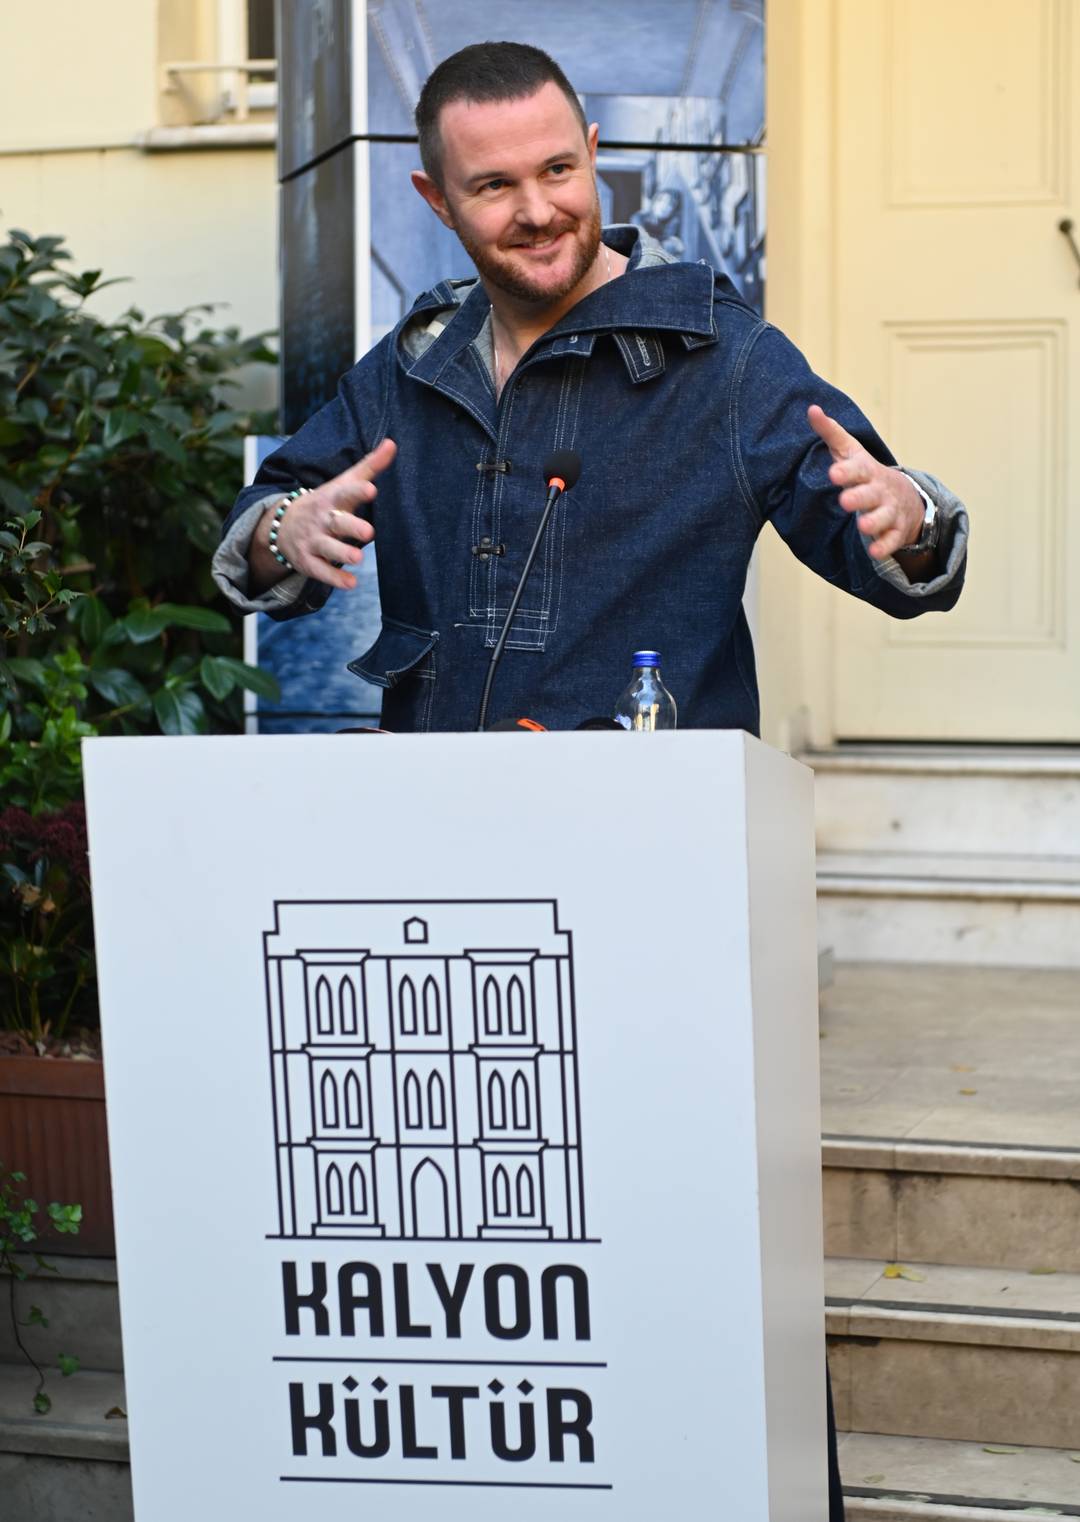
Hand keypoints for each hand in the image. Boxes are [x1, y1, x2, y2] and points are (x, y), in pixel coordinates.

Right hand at [258, 438, 396, 589]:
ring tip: (358, 558)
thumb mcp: (343, 483)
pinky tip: (351, 583)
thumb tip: (393, 443)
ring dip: (342, 553)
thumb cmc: (326, 502)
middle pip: (337, 522)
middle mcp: (322, 519)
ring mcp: (313, 540)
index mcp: (332, 498)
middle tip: (368, 532)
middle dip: (351, 526)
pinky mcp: (308, 561)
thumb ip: (370, 466)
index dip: (356, 491)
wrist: (282, 524)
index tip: (371, 488)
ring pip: (328, 548)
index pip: (344, 492)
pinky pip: (321, 571)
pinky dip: (335, 578)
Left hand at [808, 405, 922, 559]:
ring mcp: (889, 511)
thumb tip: (811, 409)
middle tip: (845, 501)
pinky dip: (884, 546)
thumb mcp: (851, 452)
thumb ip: (831, 433)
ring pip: (883, 518)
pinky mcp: (895, 531)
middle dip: (859, 497)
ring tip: (862, 527)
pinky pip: (891, 540)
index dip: (846, 471)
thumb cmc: (866, 473)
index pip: (857, 469)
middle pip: (870, 494)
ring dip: (873, 522)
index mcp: (866, 471)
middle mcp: (879, 490)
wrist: (905, 497)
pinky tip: (874, 552)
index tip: (833, 474)